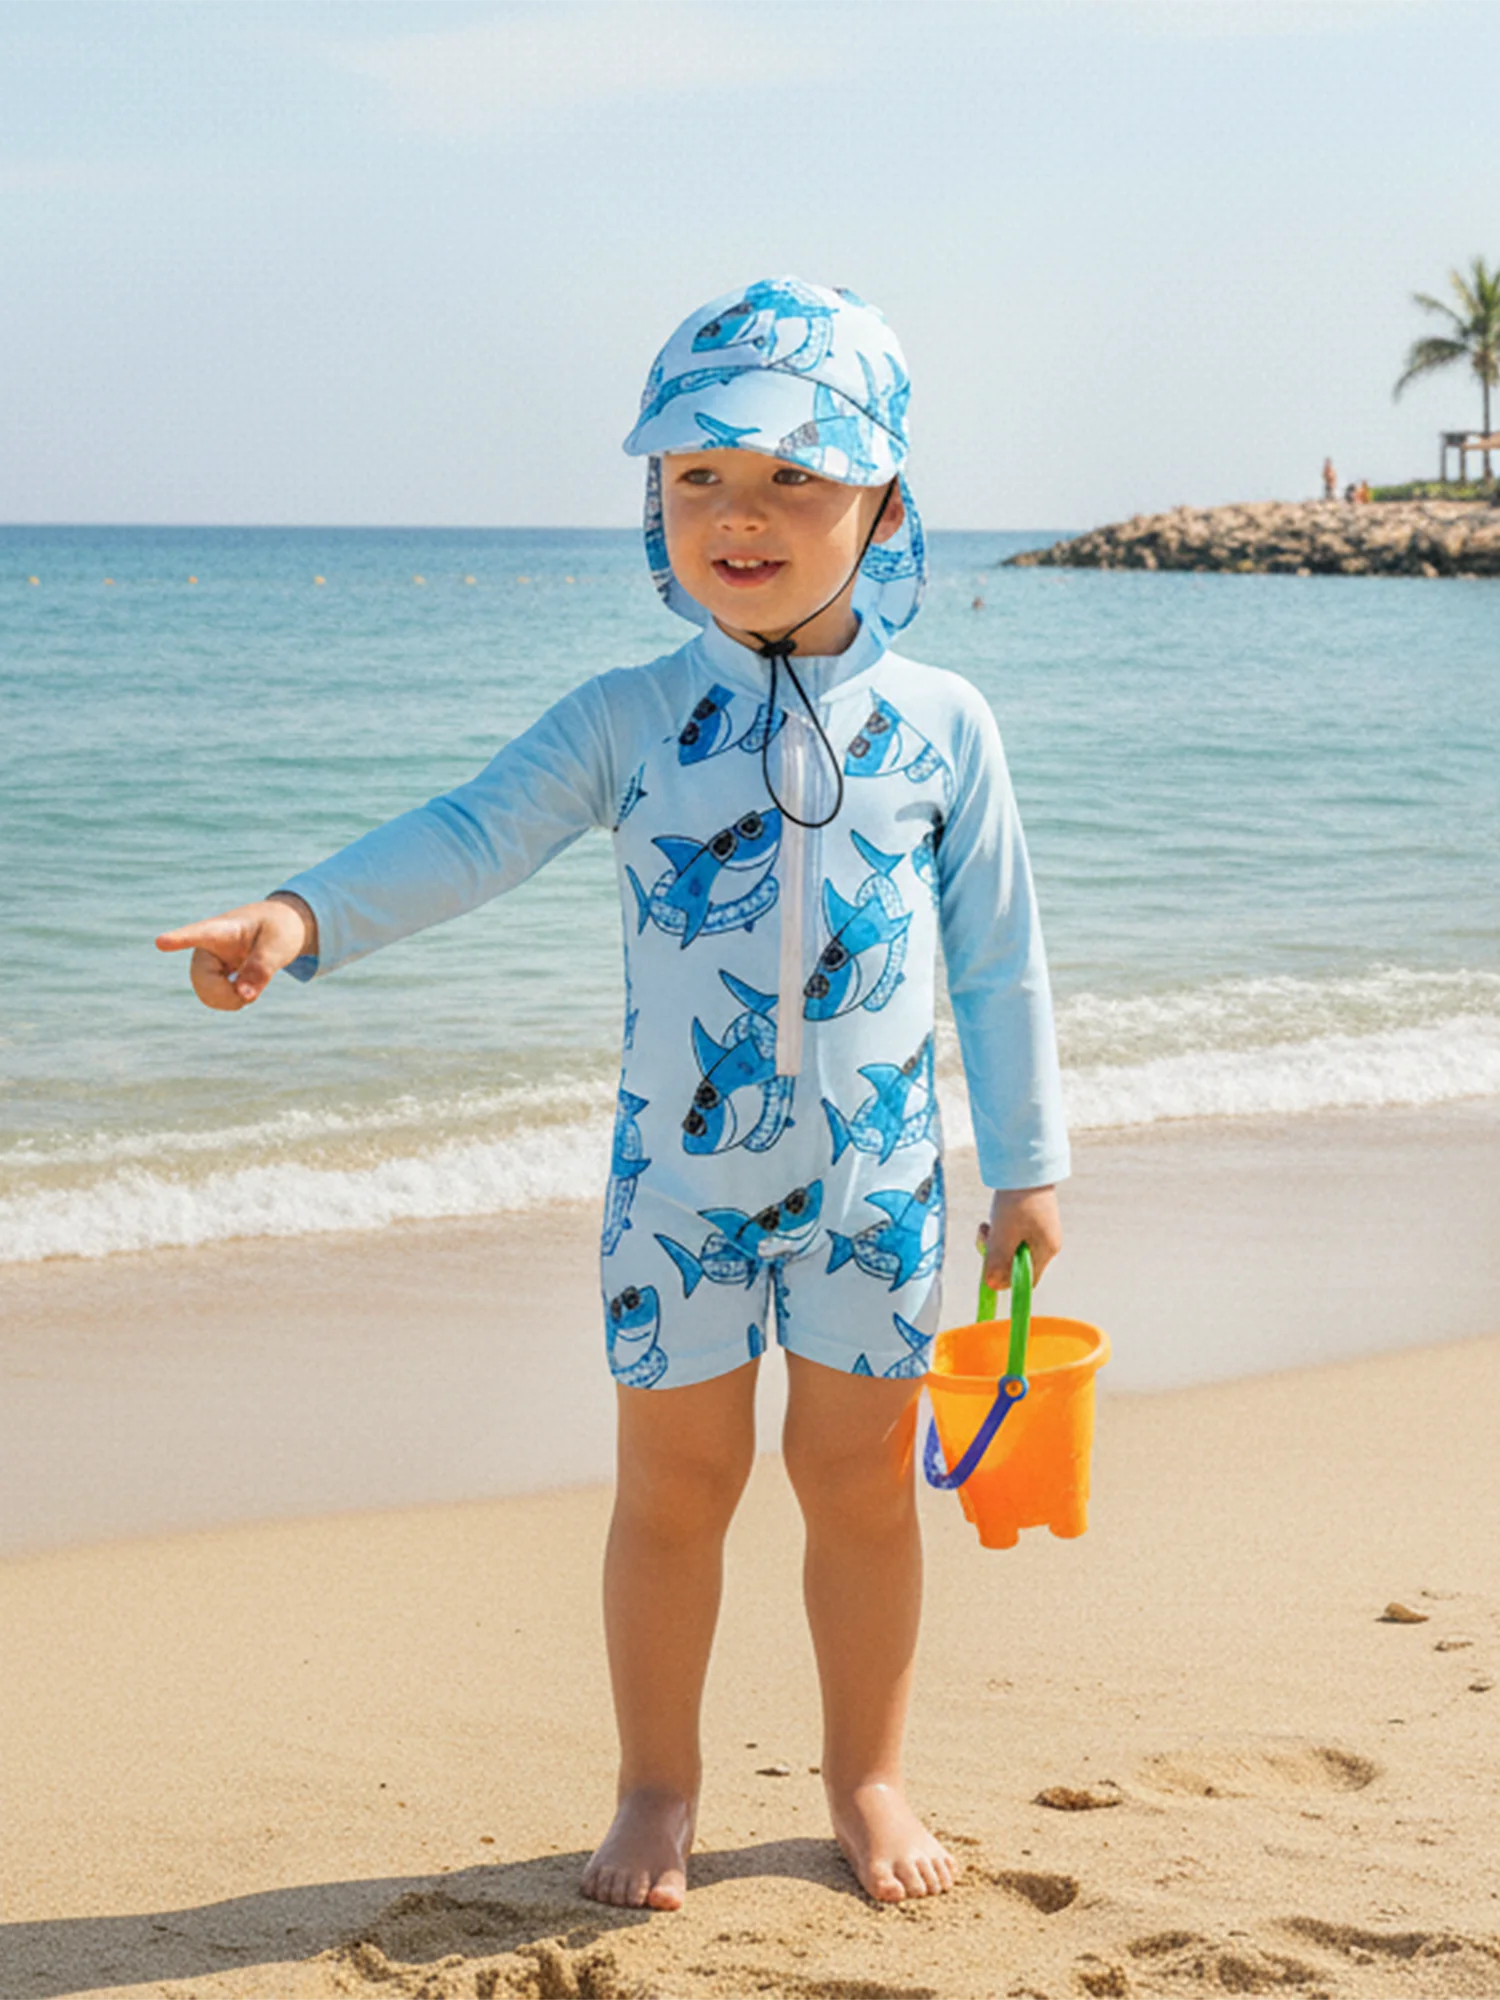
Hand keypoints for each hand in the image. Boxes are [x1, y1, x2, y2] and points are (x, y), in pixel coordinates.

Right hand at [155, 895, 315, 1010]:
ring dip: (230, 1000)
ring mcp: (205, 962)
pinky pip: (212, 998)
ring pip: (206, 994)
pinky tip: (243, 989)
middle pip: (202, 980)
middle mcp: (205, 946)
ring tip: (250, 987)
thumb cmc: (277, 929)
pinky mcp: (210, 975)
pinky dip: (231, 1001)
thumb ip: (262, 969)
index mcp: (221, 930)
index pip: (197, 935)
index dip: (179, 940)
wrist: (276, 926)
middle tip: (250, 995)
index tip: (161, 942)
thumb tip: (243, 997)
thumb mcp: (278, 945)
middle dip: (226, 996)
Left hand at [977, 1185, 1060, 1291]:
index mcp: (1046, 1250)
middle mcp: (1046, 1242)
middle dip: (996, 1254)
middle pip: (1016, 1263)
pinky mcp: (1030, 1216)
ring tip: (989, 1224)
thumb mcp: (1003, 1235)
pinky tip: (994, 1217)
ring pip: (1010, 1247)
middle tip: (987, 1237)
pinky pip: (1011, 1233)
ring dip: (995, 1240)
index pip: (1026, 1280)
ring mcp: (1039, 1228)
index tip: (989, 1267)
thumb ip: (997, 1263)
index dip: (1006, 1279)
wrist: (1024, 1164)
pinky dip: (999, 1228)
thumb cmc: (1017, 1202)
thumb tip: (992, 1287)